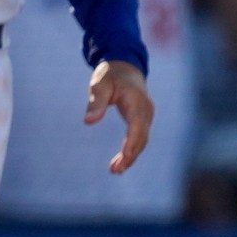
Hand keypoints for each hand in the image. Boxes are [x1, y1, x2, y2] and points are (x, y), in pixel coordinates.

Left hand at [84, 60, 153, 174]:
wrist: (124, 65)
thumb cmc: (109, 74)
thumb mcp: (99, 85)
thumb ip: (95, 103)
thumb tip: (89, 122)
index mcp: (136, 101)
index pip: (137, 127)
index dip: (131, 145)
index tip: (123, 159)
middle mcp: (146, 110)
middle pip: (141, 138)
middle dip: (130, 156)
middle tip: (115, 171)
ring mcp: (147, 114)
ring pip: (142, 140)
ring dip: (131, 155)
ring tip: (115, 170)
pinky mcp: (143, 118)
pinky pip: (140, 136)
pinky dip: (132, 149)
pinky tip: (121, 159)